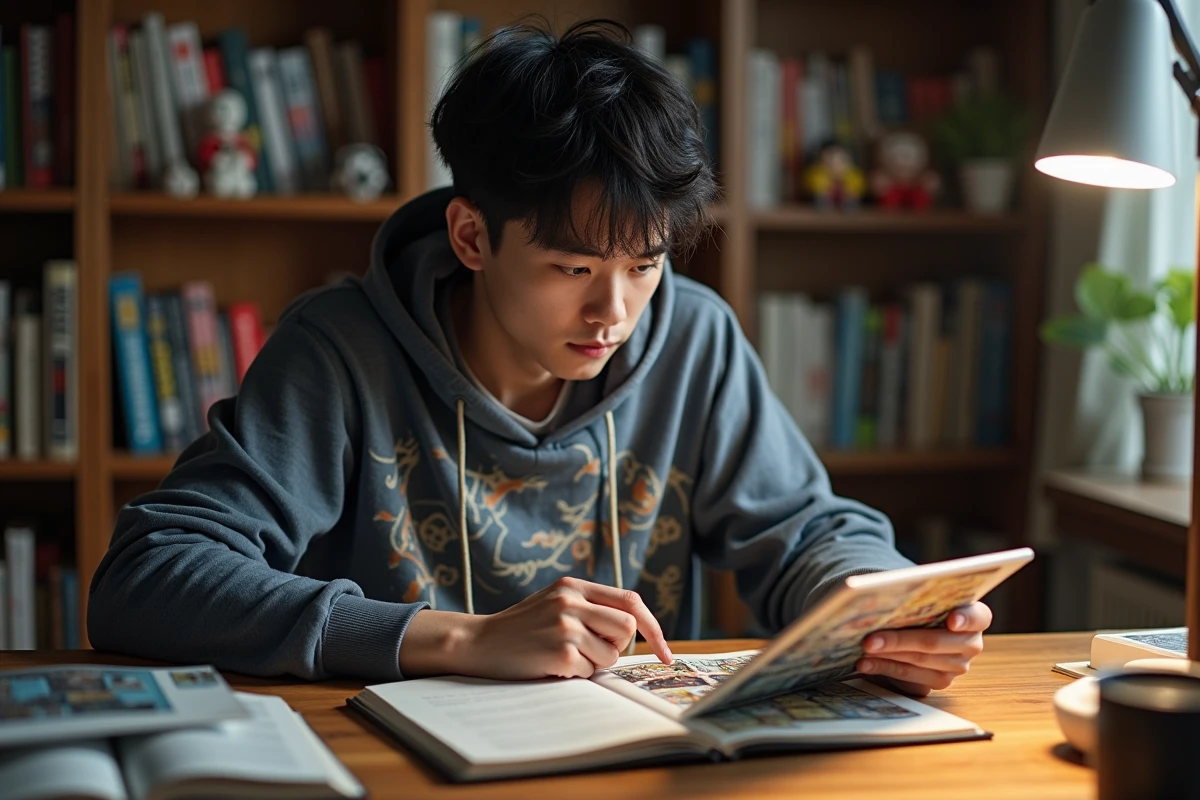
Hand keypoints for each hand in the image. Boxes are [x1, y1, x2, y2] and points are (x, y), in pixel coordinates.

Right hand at [399, 577, 672, 679]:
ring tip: (563, 657)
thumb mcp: (555, 604)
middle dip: (617, 647)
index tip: (665, 654)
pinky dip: (575, 674)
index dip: (655, 629)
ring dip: (594, 664)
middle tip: (592, 652)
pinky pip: (589, 671)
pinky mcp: (560, 650)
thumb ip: (590, 607)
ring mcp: (565, 625)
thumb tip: (635, 630)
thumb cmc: (521, 629)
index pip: (631, 602)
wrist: (478, 642)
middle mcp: (571, 600)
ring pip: (611, 654)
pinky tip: (550, 665)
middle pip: (627, 628)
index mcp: (574, 586)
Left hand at [855, 602, 991, 696]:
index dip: (965, 618)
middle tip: (869, 638)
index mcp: (976, 617)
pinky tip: (865, 663)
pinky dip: (883, 668)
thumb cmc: (922, 606)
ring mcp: (957, 666)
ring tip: (863, 649)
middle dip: (899, 640)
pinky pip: (909, 677)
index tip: (951, 620)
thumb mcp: (923, 597)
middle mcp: (971, 644)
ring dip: (887, 655)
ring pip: (919, 660)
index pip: (978, 617)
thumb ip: (915, 597)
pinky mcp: (940, 681)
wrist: (919, 626)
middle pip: (935, 642)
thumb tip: (880, 595)